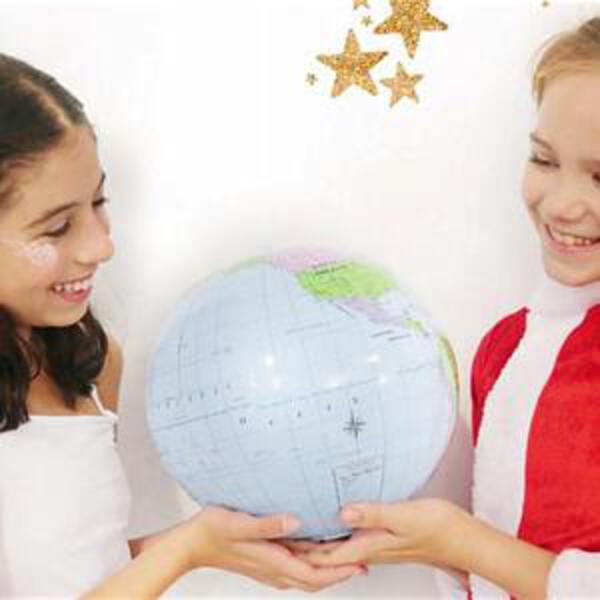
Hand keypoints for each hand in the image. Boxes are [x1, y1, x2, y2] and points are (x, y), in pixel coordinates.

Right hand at [179, 506, 364, 591]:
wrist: (192, 543)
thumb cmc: (213, 531)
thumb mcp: (239, 523)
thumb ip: (267, 525)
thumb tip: (295, 522)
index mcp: (273, 564)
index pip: (315, 576)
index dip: (341, 571)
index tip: (362, 562)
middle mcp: (276, 570)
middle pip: (317, 578)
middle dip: (343, 570)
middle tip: (367, 556)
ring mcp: (272, 567)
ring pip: (309, 574)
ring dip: (331, 567)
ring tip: (352, 552)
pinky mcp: (268, 560)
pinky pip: (298, 565)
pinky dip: (315, 561)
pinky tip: (320, 546)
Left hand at [287, 499, 468, 588]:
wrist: (461, 538)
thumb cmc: (437, 527)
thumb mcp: (404, 516)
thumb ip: (373, 514)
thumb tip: (343, 512)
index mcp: (369, 547)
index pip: (324, 556)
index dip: (299, 551)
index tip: (277, 543)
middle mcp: (368, 550)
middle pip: (325, 556)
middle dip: (299, 550)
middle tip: (275, 538)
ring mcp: (375, 546)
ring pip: (335, 550)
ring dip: (313, 544)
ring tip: (293, 533)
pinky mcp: (382, 539)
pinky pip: (349, 541)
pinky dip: (332, 536)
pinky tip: (329, 524)